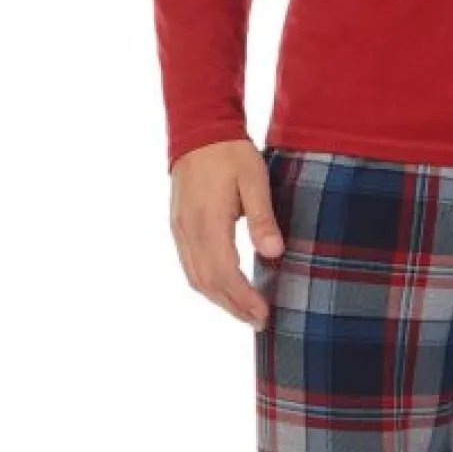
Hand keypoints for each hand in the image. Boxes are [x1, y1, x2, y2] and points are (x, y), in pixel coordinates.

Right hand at [169, 137, 284, 329]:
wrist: (199, 130)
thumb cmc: (230, 153)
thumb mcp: (255, 179)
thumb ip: (262, 217)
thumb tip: (274, 253)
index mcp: (207, 221)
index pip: (224, 272)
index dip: (243, 298)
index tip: (264, 314)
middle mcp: (188, 231)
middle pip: (207, 283)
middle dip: (233, 307)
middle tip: (259, 322)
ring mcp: (180, 230)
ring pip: (195, 278)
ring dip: (219, 300)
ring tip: (245, 312)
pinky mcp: (178, 227)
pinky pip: (190, 266)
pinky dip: (207, 284)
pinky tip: (224, 289)